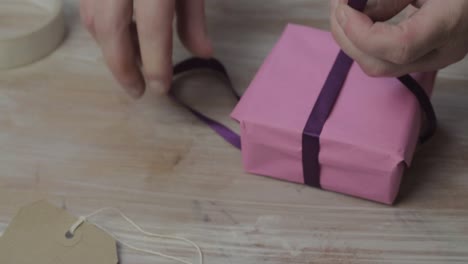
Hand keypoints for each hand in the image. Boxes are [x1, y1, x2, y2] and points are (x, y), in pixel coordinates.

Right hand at [79, 0, 211, 97]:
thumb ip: (193, 18)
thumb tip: (203, 54)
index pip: (153, 28)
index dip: (156, 62)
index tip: (160, 88)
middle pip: (110, 28)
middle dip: (122, 66)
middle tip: (137, 90)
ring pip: (93, 19)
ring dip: (112, 48)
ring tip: (136, 62)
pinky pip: (88, 7)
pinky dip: (103, 29)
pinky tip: (124, 37)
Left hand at [330, 0, 467, 76]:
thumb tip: (350, 8)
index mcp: (450, 22)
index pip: (400, 47)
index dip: (362, 33)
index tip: (344, 9)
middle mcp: (443, 50)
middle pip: (381, 65)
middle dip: (348, 38)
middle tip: (336, 6)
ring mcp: (435, 57)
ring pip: (379, 65)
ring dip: (353, 39)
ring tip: (343, 7)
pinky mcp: (427, 55)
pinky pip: (387, 57)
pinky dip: (366, 39)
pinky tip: (359, 15)